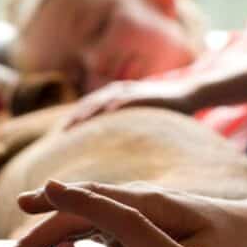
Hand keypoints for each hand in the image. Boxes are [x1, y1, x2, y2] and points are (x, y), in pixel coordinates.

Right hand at [0, 180, 246, 246]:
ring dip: (47, 242)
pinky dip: (74, 243)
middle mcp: (139, 204)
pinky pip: (96, 232)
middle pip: (75, 214)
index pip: (95, 200)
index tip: (26, 202)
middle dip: (36, 236)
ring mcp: (137, 215)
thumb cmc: (243, 240)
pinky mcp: (141, 229)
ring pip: (80, 222)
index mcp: (153, 205)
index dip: (59, 202)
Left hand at [64, 79, 196, 128]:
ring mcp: (130, 91)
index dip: (72, 121)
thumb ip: (122, 132)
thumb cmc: (161, 112)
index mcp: (113, 98)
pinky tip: (107, 113)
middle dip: (74, 118)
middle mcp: (118, 92)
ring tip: (75, 125)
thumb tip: (109, 155)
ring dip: (88, 111)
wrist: (188, 95)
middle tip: (60, 135)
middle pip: (89, 103)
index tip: (58, 138)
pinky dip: (115, 104)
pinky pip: (127, 98)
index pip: (86, 109)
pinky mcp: (145, 93)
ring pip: (103, 99)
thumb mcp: (137, 122)